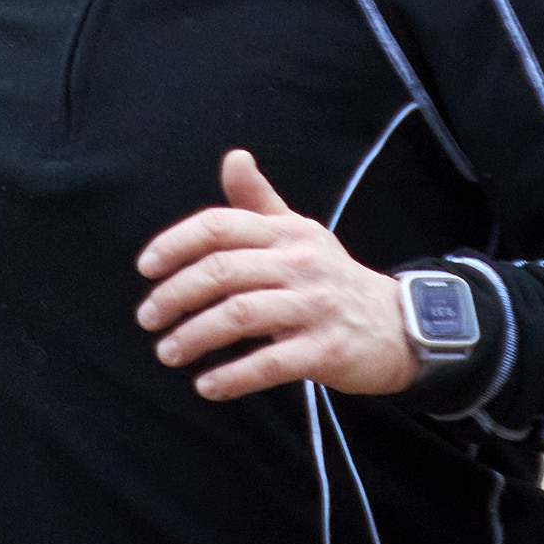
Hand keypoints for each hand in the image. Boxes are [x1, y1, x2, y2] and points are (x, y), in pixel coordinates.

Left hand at [135, 150, 417, 400]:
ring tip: (167, 353)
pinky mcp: (327, 350)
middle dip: (175, 295)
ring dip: (194, 336)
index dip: (175, 243)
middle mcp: (301, 263)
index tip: (144, 268)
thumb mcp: (300, 232)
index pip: (219, 226)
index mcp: (288, 231)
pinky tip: (206, 386)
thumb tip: (233, 157)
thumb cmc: (331, 276)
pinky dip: (232, 377)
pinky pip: (269, 363)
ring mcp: (315, 306)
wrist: (399, 326)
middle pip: (221, 271)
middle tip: (147, 319)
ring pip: (239, 315)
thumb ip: (259, 202)